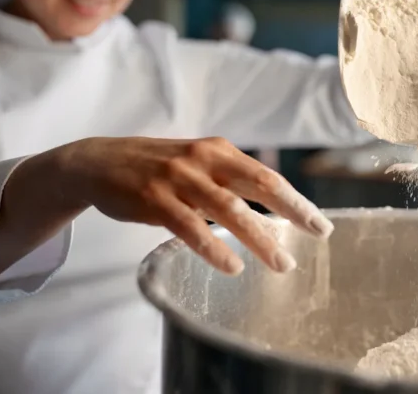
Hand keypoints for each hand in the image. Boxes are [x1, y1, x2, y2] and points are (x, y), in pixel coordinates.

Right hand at [56, 136, 333, 275]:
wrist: (98, 162)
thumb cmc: (157, 168)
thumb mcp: (197, 164)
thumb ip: (229, 181)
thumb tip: (270, 209)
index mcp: (218, 151)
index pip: (267, 176)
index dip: (296, 200)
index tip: (320, 224)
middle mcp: (203, 159)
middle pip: (259, 184)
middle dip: (292, 211)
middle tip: (319, 234)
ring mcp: (178, 178)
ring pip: (228, 209)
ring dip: (259, 237)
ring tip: (282, 263)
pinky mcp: (153, 199)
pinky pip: (189, 226)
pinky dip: (213, 247)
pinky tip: (232, 266)